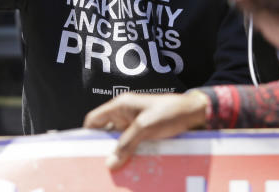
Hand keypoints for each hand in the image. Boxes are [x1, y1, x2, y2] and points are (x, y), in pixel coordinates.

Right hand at [83, 91, 210, 169]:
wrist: (195, 114)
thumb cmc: (170, 113)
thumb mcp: (146, 127)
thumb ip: (126, 144)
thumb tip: (109, 163)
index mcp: (120, 106)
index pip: (94, 120)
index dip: (86, 135)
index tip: (82, 153)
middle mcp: (124, 114)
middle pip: (105, 134)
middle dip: (103, 149)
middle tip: (99, 167)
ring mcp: (134, 124)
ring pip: (118, 142)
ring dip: (118, 155)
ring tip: (114, 172)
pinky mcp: (144, 133)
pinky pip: (131, 146)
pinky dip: (130, 155)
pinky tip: (130, 168)